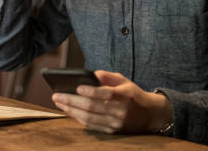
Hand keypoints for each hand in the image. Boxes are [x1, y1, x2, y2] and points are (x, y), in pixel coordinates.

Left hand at [52, 70, 172, 133]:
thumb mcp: (124, 81)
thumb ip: (107, 76)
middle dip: (72, 101)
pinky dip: (78, 118)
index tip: (76, 86)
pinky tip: (69, 111)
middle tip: (57, 95)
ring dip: (71, 110)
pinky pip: (91, 125)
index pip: (105, 94)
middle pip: (92, 107)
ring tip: (59, 102)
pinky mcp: (112, 132)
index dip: (90, 91)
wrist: (150, 115)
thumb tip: (90, 74)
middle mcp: (120, 111)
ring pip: (89, 118)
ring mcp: (115, 124)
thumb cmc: (133, 94)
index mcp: (125, 96)